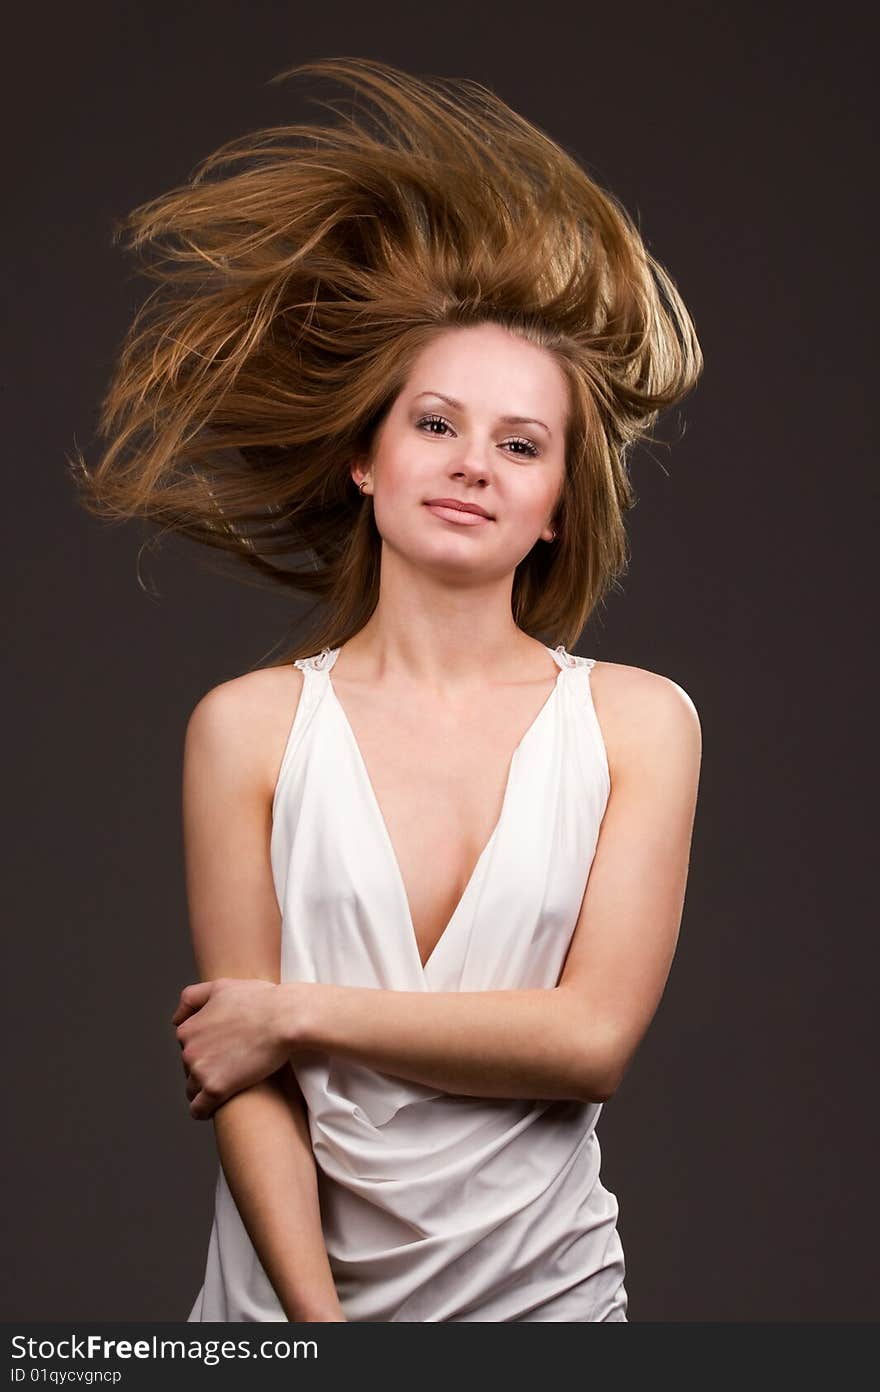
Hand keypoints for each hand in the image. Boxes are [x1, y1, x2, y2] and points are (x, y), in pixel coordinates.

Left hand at [172, 978, 291, 1118]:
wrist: (284, 1019)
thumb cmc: (260, 1000)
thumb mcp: (221, 987)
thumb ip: (192, 998)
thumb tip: (175, 1020)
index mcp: (188, 1029)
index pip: (186, 1046)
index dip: (203, 1048)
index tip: (220, 1050)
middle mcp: (188, 1050)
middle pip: (188, 1068)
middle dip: (204, 1068)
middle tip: (229, 1065)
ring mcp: (201, 1071)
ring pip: (192, 1089)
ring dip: (203, 1090)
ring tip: (223, 1088)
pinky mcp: (216, 1089)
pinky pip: (198, 1109)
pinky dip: (202, 1111)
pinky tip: (212, 1110)